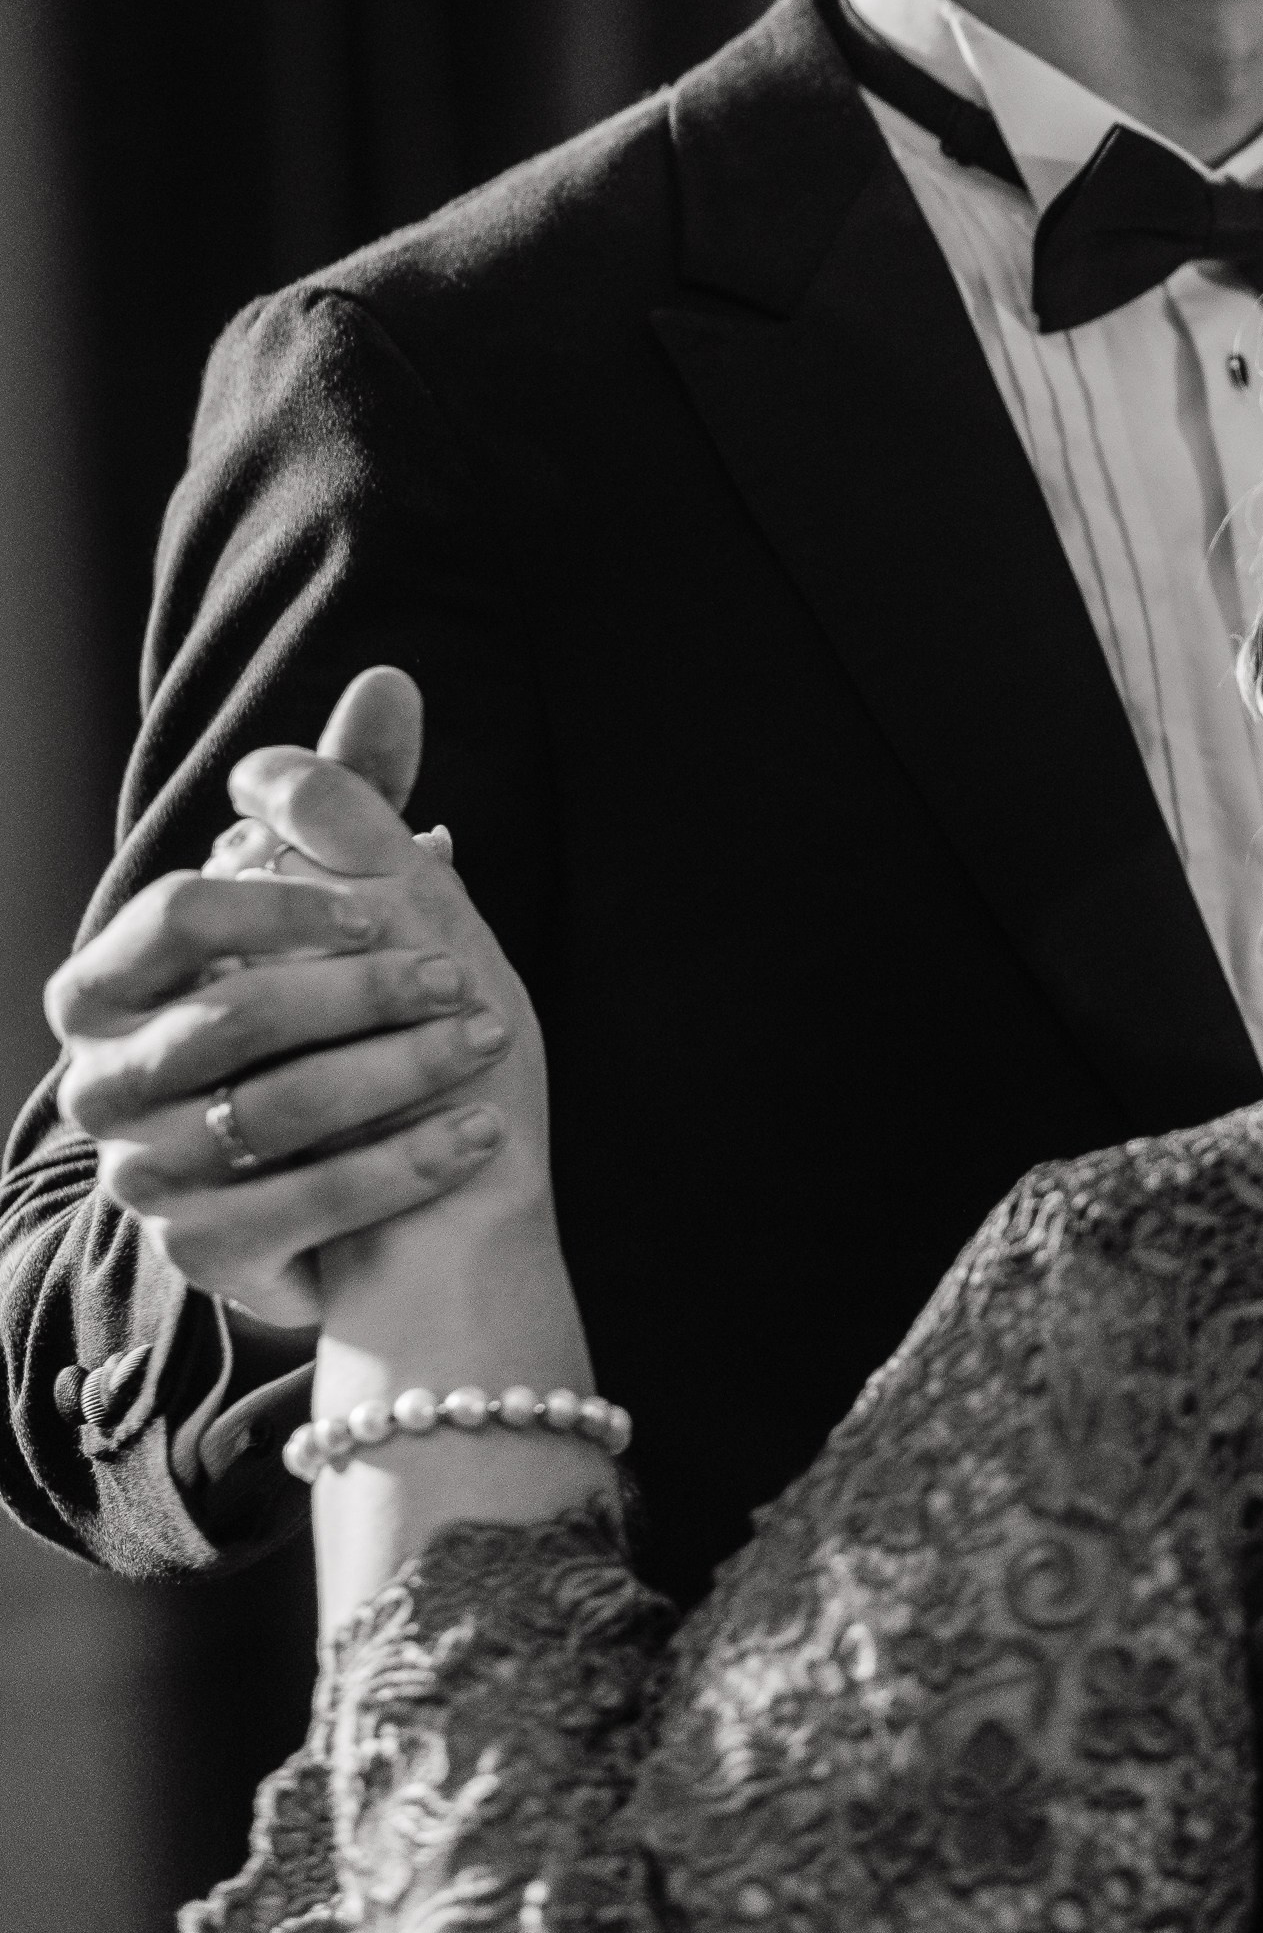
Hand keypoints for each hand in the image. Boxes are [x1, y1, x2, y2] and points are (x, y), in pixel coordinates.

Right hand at [49, 670, 528, 1327]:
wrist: (347, 1176)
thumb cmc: (336, 1008)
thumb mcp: (343, 896)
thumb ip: (353, 795)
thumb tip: (391, 678)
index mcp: (112, 979)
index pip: (176, 914)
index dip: (284, 902)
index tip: (383, 903)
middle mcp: (104, 1080)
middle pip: (231, 1018)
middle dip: (362, 993)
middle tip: (463, 976)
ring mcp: (141, 1174)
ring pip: (271, 1114)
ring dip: (397, 1075)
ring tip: (488, 1040)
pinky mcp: (198, 1253)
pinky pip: (302, 1209)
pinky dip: (403, 1166)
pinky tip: (481, 1131)